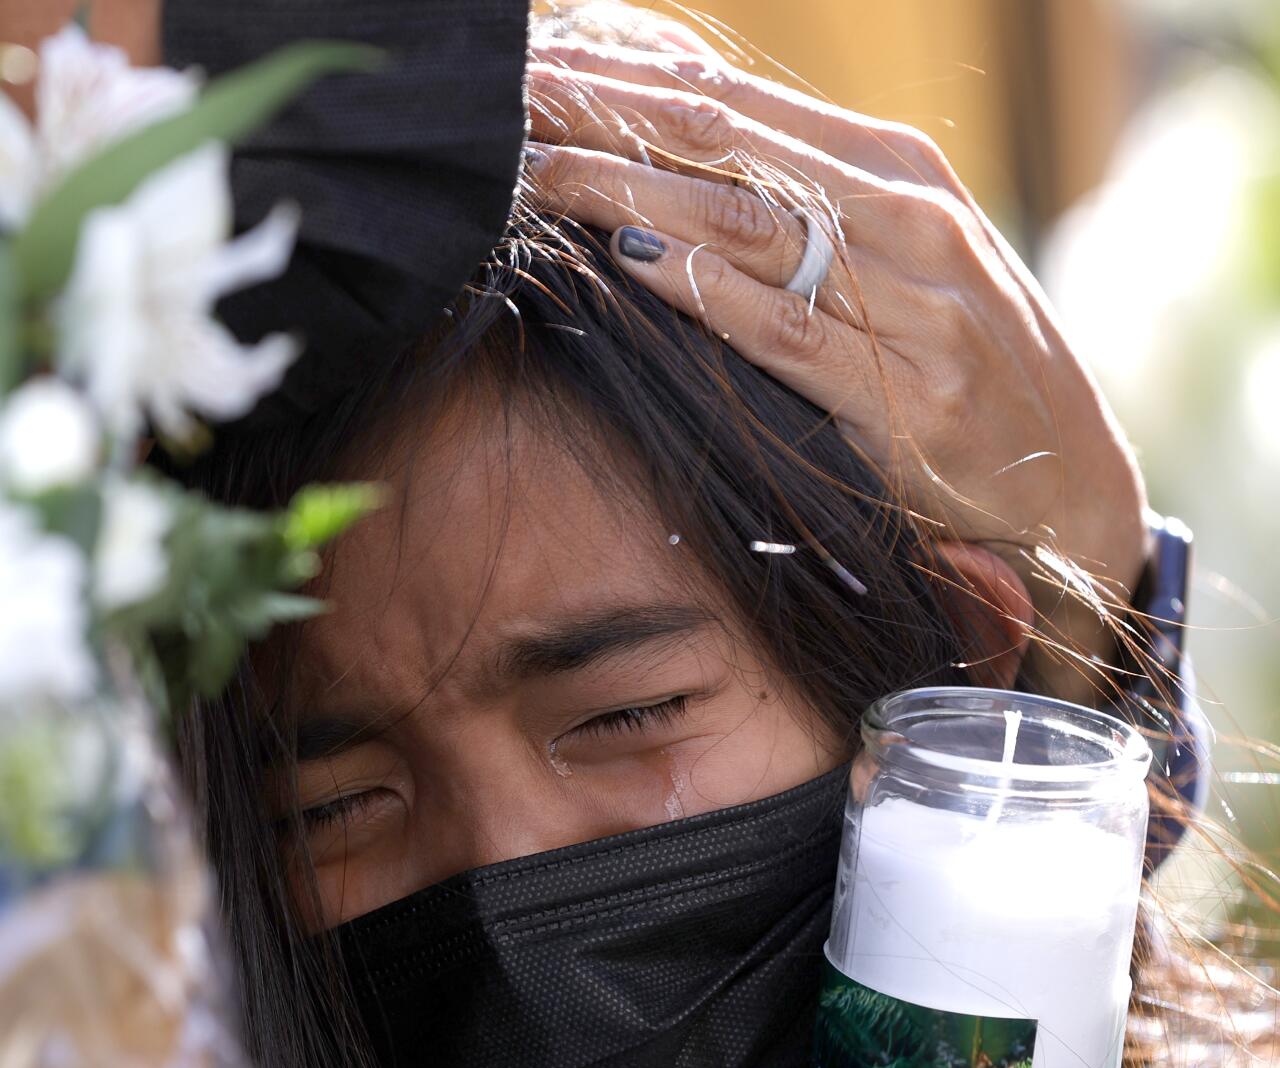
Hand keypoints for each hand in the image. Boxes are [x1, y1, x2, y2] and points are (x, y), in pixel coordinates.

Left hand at [525, 34, 1149, 699]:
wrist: (1069, 490)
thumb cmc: (957, 363)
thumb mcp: (889, 255)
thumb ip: (791, 198)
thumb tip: (665, 135)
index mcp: (893, 170)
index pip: (736, 101)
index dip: (628, 74)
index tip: (537, 62)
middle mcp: (906, 218)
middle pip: (727, 144)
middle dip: (609, 113)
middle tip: (513, 96)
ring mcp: (912, 304)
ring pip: (746, 222)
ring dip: (629, 187)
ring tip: (537, 167)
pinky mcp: (905, 397)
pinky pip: (787, 329)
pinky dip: (709, 290)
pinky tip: (636, 257)